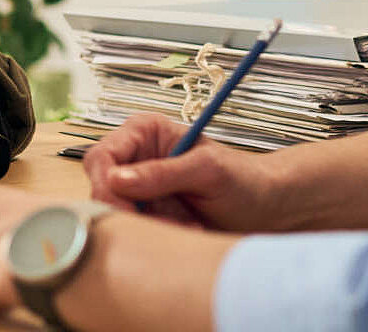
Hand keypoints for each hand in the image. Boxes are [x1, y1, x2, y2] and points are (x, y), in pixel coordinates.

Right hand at [83, 113, 285, 229]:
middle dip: (130, 211)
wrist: (266, 207)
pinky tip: (186, 231)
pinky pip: (134, 228)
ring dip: (147, 225)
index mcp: (144, 132)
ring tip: (186, 226)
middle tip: (164, 224)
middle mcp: (135, 156)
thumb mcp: (206, 171)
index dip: (107, 185)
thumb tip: (115, 179)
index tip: (129, 212)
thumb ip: (162, 173)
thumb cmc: (243, 179)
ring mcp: (139, 186)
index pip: (102, 156)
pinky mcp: (148, 211)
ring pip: (116, 211)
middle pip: (101, 186)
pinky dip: (156, 235)